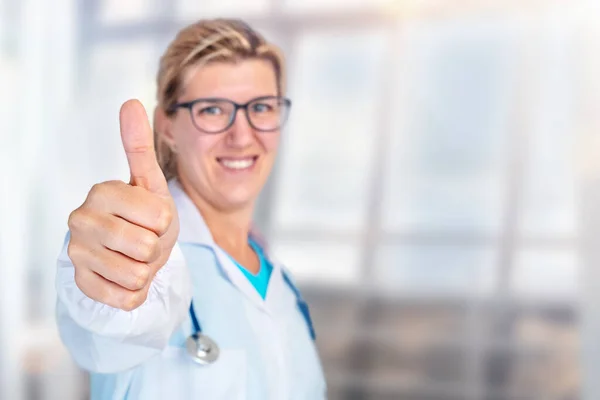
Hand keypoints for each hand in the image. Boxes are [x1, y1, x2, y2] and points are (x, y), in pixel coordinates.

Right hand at [67, 99, 178, 310]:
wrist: (128, 254)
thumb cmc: (144, 216)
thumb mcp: (150, 183)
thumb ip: (139, 146)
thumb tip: (131, 101)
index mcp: (103, 191)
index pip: (159, 216)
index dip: (166, 222)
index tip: (153, 218)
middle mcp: (81, 220)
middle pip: (147, 247)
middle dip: (156, 248)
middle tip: (145, 241)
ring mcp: (78, 253)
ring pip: (137, 275)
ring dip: (146, 271)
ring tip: (134, 258)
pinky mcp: (81, 284)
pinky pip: (126, 298)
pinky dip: (135, 292)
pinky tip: (123, 276)